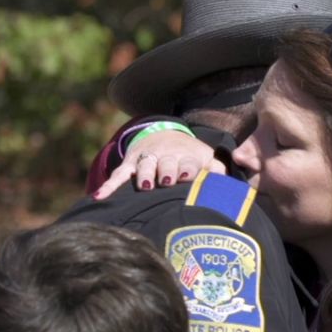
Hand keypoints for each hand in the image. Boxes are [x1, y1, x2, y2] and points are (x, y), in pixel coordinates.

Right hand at [93, 131, 225, 199]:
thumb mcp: (207, 160)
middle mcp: (166, 156)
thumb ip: (218, 171)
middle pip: (165, 163)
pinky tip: (100, 196)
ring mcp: (147, 159)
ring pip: (144, 166)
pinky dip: (110, 185)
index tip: (187, 176)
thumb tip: (231, 187)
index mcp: (187, 157)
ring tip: (145, 186)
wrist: (167, 135)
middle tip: (166, 181)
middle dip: (165, 170)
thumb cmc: (191, 158)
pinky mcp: (131, 164)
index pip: (188, 162)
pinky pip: (119, 175)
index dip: (188, 169)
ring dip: (144, 174)